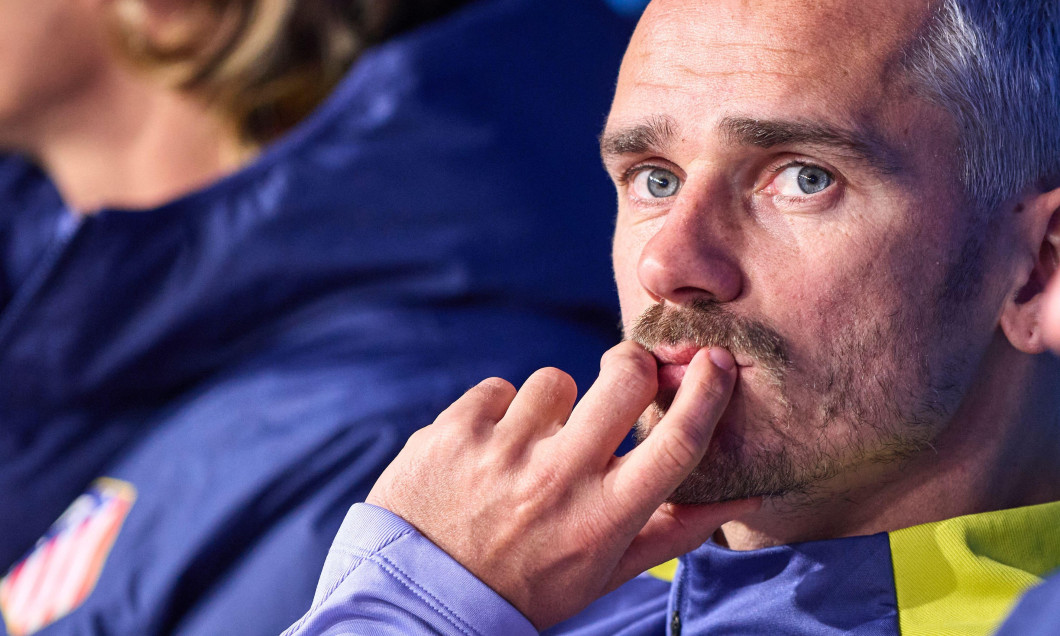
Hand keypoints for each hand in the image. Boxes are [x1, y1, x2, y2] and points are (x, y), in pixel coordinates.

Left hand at [366, 341, 759, 628]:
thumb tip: (748, 495)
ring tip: (526, 453)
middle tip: (624, 377)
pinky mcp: (454, 431)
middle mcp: (559, 480)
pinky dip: (497, 414)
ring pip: (556, 380)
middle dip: (634, 366)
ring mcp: (503, 452)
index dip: (708, 393)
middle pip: (626, 378)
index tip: (717, 361)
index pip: (677, 443)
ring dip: (550, 407)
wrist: (424, 599)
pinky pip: (499, 388)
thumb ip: (676, 530)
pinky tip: (485, 454)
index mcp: (605, 518)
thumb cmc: (530, 584)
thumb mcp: (607, 571)